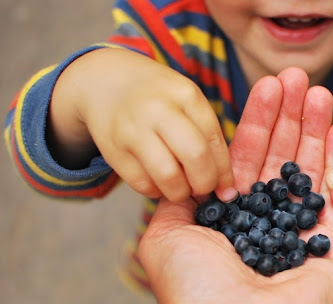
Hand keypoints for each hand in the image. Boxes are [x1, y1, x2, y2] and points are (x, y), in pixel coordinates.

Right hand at [49, 48, 235, 201]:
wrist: (106, 81)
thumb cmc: (159, 98)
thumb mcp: (186, 100)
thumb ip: (207, 134)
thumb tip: (226, 185)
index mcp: (185, 94)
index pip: (213, 140)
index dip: (223, 172)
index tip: (227, 189)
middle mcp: (158, 109)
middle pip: (195, 157)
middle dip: (205, 183)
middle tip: (203, 189)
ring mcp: (133, 130)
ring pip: (168, 177)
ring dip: (180, 192)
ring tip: (181, 188)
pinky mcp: (113, 150)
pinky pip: (143, 184)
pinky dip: (156, 191)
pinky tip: (159, 182)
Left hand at [132, 68, 332, 303]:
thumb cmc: (195, 289)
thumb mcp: (165, 235)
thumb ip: (174, 198)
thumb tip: (175, 173)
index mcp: (228, 219)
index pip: (245, 158)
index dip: (256, 122)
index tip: (266, 87)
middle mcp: (264, 225)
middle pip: (280, 159)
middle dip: (289, 118)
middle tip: (299, 79)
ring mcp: (299, 236)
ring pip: (311, 173)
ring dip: (316, 132)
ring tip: (321, 92)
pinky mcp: (331, 250)